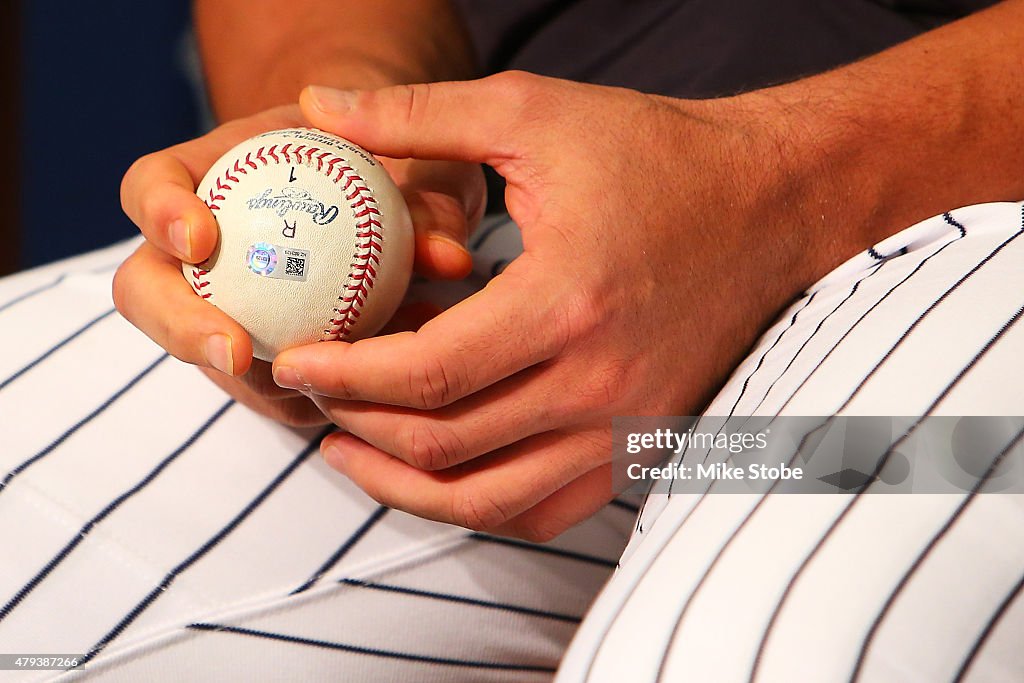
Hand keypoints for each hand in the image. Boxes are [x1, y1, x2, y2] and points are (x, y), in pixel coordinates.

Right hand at [115, 104, 485, 425]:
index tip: (201, 238)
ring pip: (217, 362)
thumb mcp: (425, 163)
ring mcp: (231, 311)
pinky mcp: (270, 362)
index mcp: (216, 176)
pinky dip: (328, 395)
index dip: (159, 214)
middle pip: (148, 293)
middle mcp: (207, 252)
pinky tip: (393, 384)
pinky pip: (283, 393)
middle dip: (180, 328)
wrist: (404, 195)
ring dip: (270, 381)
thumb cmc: (403, 163)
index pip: (149, 187)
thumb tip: (447, 257)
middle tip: (235, 354)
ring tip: (352, 378)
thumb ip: (431, 201)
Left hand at [272, 73, 843, 539]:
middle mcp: (600, 383)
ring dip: (404, 486)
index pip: (426, 375)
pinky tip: (439, 470)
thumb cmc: (657, 155)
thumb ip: (420, 116)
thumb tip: (320, 107)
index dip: (342, 378)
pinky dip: (480, 504)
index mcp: (566, 302)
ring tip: (348, 452)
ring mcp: (625, 425)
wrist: (769, 204)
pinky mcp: (640, 441)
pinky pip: (547, 511)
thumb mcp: (536, 114)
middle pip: (445, 446)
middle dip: (356, 427)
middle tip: (311, 396)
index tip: (293, 362)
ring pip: (490, 501)